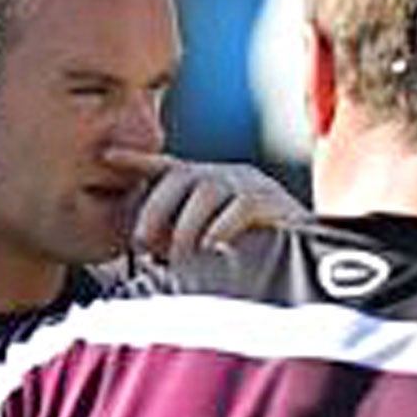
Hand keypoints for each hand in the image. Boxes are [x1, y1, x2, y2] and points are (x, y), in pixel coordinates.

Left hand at [109, 151, 303, 259]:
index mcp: (208, 183)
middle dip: (154, 211)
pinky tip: (212, 246)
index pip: (167, 167)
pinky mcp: (271, 199)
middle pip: (179, 178)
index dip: (138, 161)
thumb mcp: (208, 244)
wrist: (307, 260)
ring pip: (205, 191)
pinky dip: (219, 228)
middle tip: (142, 243)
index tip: (109, 156)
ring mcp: (250, 183)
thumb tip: (147, 248)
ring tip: (179, 256)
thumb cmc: (254, 255)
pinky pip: (238, 206)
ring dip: (185, 227)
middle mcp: (226, 176)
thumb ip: (179, 239)